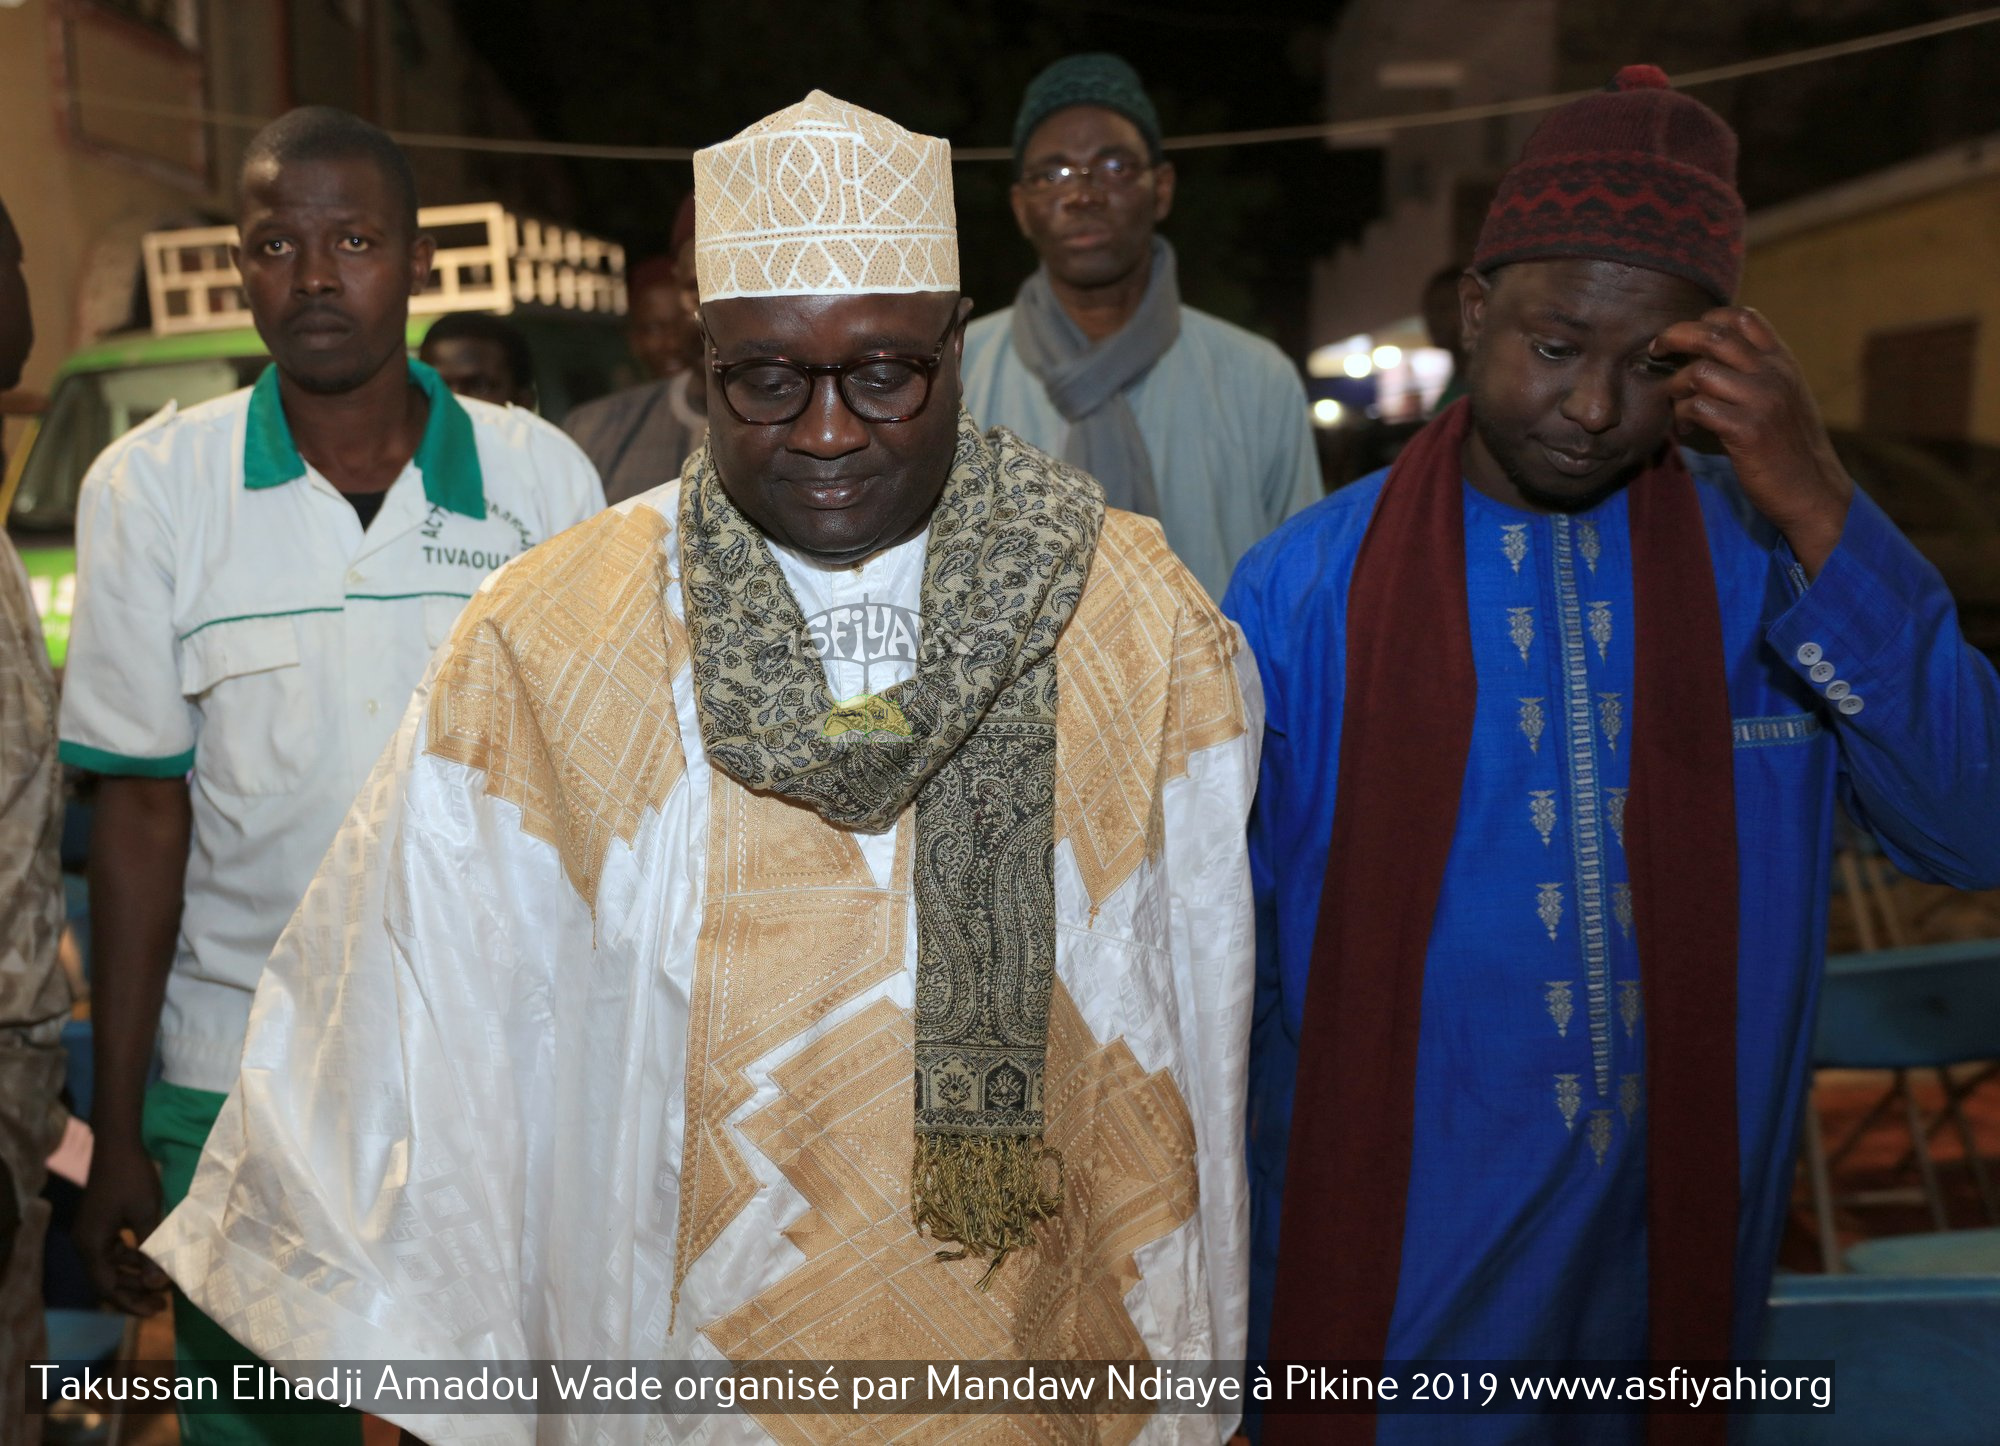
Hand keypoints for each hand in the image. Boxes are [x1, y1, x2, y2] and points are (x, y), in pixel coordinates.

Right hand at [73, 1135, 169, 1314]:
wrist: (118, 1144)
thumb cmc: (132, 1178)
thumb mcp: (147, 1215)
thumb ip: (152, 1249)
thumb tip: (159, 1284)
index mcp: (91, 1244)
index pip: (108, 1287)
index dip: (131, 1302)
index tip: (156, 1311)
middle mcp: (86, 1242)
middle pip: (108, 1279)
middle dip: (136, 1291)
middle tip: (165, 1303)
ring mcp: (92, 1231)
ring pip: (113, 1264)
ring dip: (136, 1273)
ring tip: (164, 1282)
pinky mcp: (102, 1222)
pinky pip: (115, 1248)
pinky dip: (134, 1256)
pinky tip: (154, 1258)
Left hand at [1654, 307, 1852, 576]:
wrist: (1813, 489)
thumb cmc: (1789, 445)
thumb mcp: (1783, 396)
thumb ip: (1757, 371)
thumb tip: (1709, 355)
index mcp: (1781, 362)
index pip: (1743, 317)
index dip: (1706, 318)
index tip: (1684, 335)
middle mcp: (1773, 374)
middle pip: (1714, 335)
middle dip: (1676, 336)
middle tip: (1656, 350)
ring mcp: (1762, 400)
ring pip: (1700, 372)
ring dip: (1676, 388)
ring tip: (1677, 407)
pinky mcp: (1747, 430)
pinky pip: (1698, 408)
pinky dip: (1682, 417)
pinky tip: (1687, 430)